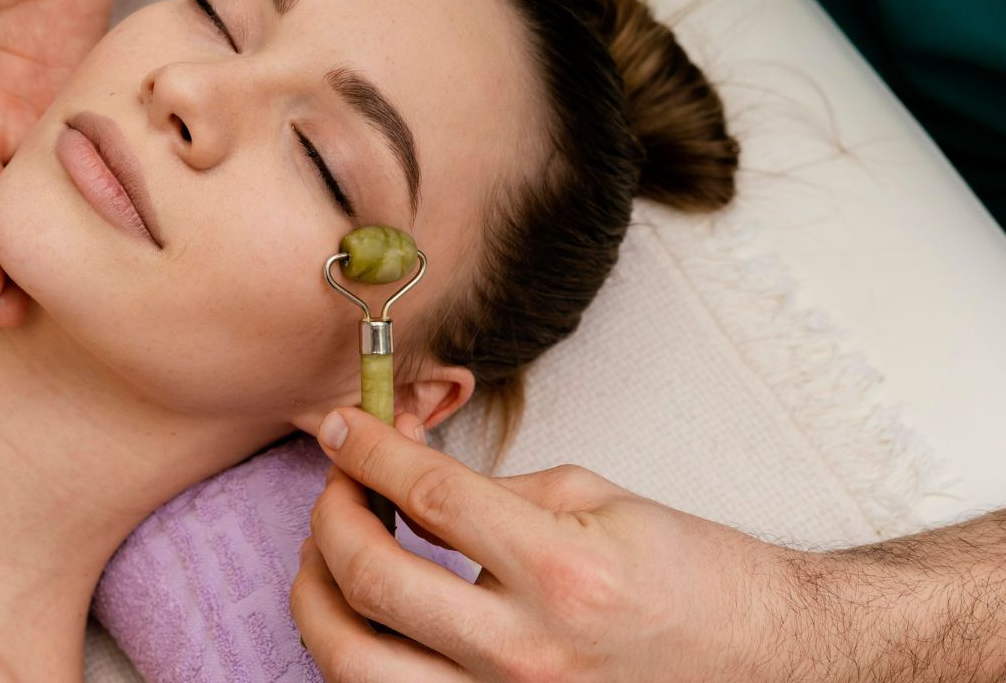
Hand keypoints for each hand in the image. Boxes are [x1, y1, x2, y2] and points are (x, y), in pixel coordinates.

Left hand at [292, 406, 808, 681]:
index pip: (427, 495)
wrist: (765, 662)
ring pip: (356, 665)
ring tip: (328, 555)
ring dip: (317, 598)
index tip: (341, 425)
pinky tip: (366, 615)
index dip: (367, 450)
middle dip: (330, 518)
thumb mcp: (597, 502)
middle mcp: (527, 652)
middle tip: (336, 486)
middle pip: (371, 582)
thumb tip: (405, 480)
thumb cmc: (691, 576)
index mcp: (560, 572)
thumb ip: (492, 492)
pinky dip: (359, 654)